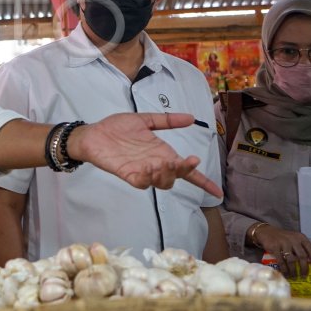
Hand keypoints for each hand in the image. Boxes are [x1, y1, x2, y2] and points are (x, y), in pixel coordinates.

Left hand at [69, 113, 221, 196]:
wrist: (92, 133)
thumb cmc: (116, 128)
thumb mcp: (144, 120)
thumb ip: (167, 120)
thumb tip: (192, 118)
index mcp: (162, 153)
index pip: (186, 171)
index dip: (202, 181)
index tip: (218, 192)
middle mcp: (155, 164)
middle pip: (177, 177)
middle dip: (184, 171)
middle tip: (184, 160)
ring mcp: (142, 171)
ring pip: (162, 182)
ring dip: (167, 174)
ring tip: (163, 162)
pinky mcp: (127, 173)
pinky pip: (141, 182)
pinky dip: (147, 179)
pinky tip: (148, 168)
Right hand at [255, 224, 310, 278]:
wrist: (266, 232)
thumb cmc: (283, 238)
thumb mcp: (294, 239)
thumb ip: (302, 248)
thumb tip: (310, 263)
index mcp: (301, 237)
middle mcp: (293, 239)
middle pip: (302, 256)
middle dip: (304, 268)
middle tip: (304, 276)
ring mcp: (283, 243)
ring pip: (291, 260)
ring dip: (293, 270)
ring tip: (294, 277)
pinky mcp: (274, 247)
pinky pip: (281, 261)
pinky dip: (284, 269)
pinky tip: (286, 273)